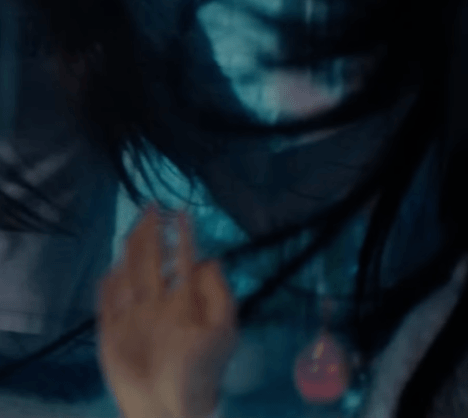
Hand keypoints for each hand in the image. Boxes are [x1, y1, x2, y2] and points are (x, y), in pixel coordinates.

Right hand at [97, 205, 238, 417]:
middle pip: (153, 259)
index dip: (182, 235)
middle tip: (152, 206)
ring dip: (133, 249)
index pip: (183, 258)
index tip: (181, 211)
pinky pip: (109, 305)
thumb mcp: (223, 329)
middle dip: (153, 233)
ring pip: (132, 273)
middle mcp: (159, 302)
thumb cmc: (204, 371)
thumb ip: (219, 292)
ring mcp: (135, 316)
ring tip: (137, 225)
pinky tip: (113, 268)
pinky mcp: (112, 335)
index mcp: (184, 299)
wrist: (172, 411)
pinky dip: (110, 286)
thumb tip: (209, 258)